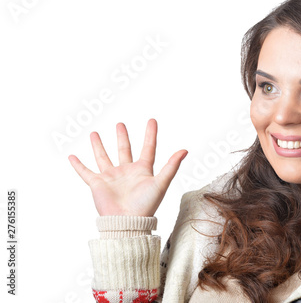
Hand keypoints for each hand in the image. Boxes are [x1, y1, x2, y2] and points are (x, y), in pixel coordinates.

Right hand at [68, 119, 187, 216]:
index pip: (148, 148)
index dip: (150, 134)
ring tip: (94, 133)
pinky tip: (72, 156)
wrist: (127, 222)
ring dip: (99, 146)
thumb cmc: (146, 205)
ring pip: (103, 157)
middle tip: (120, 124)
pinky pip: (85, 172)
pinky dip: (78, 165)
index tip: (152, 120)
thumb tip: (185, 150)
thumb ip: (171, 166)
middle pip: (124, 150)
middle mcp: (126, 172)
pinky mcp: (97, 184)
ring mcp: (111, 177)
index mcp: (143, 170)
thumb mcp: (161, 183)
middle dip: (122, 137)